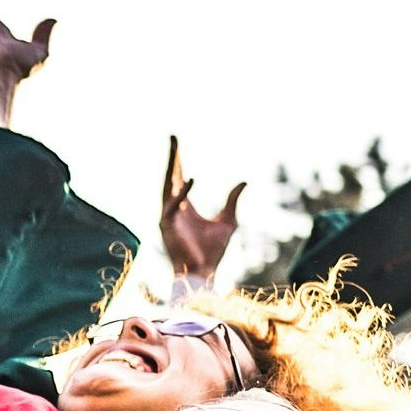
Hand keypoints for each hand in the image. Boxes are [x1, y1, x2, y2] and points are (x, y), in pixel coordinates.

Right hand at [157, 136, 244, 283]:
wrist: (204, 272)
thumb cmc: (213, 251)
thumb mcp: (229, 220)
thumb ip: (232, 201)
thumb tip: (244, 182)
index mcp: (185, 207)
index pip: (180, 179)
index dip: (179, 162)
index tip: (177, 144)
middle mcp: (173, 209)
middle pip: (171, 177)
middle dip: (173, 157)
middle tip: (173, 137)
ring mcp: (168, 217)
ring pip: (168, 186)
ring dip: (172, 167)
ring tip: (176, 149)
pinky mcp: (167, 226)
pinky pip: (173, 206)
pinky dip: (183, 193)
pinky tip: (192, 179)